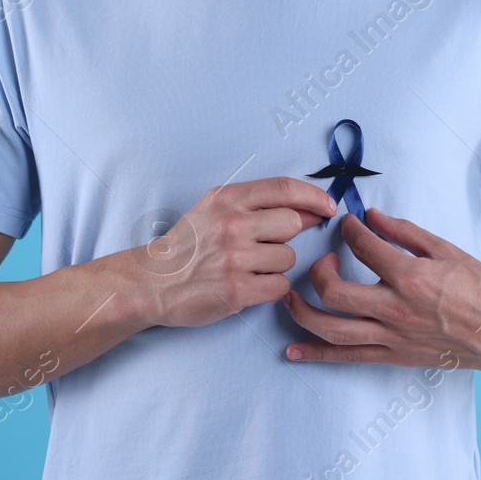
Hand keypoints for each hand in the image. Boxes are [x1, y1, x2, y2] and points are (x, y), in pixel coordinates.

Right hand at [139, 177, 334, 328]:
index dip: (314, 196)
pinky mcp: (237, 290)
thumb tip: (309, 209)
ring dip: (275, 266)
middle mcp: (232, 224)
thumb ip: (258, 206)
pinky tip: (247, 285)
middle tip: (261, 247)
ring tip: (247, 268)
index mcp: (227, 199)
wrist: (152, 281)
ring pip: (288, 258)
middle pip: (292, 224)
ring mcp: (235, 258)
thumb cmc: (188, 245)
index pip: (284, 188)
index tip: (328, 207)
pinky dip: (269, 288)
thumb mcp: (215, 211)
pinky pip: (279, 286)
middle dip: (284, 237)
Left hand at [281, 208, 480, 371]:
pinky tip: (292, 351)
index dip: (348, 230)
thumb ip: (404, 232)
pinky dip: (315, 355)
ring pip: (331, 329)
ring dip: (301, 312)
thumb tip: (371, 215)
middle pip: (333, 292)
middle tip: (324, 260)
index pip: (362, 247)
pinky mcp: (392, 356)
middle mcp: (396, 309)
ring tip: (289, 297)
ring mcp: (391, 337)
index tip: (347, 224)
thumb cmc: (480, 289)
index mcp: (411, 277)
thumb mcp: (446, 250)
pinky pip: (346, 358)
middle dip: (318, 270)